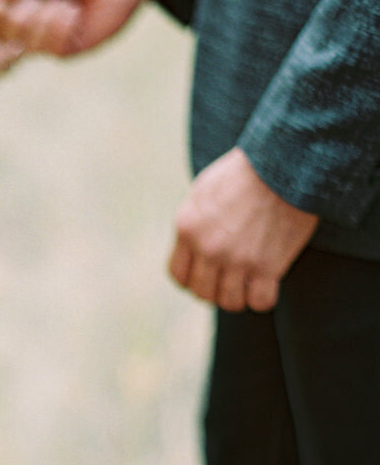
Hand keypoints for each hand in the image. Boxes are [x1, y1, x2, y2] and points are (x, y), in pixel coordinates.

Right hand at [0, 0, 159, 56]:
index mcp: (20, 1)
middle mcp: (29, 23)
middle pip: (4, 33)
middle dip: (17, 17)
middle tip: (37, 0)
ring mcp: (47, 39)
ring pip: (25, 41)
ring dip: (43, 20)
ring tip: (65, 3)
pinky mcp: (66, 50)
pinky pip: (50, 46)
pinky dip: (59, 27)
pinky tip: (74, 13)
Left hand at [168, 149, 318, 311]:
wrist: (286, 162)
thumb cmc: (246, 172)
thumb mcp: (204, 191)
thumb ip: (193, 223)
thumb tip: (191, 247)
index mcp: (187, 228)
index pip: (178, 275)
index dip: (191, 280)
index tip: (206, 275)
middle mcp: (208, 248)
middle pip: (202, 292)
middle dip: (215, 290)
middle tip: (231, 278)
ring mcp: (237, 259)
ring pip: (230, 302)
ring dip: (239, 296)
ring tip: (250, 282)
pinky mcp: (267, 266)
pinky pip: (260, 302)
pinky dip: (263, 298)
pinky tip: (268, 284)